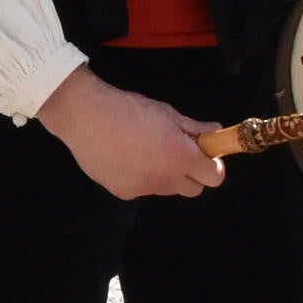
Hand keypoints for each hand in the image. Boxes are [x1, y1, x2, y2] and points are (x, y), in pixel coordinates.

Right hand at [38, 68, 222, 199]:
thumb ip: (194, 127)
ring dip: (164, 175)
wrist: (87, 116)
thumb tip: (215, 131)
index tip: (205, 156)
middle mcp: (166, 179)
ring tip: (143, 151)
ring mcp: (145, 189)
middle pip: (194, 189)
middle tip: (176, 153)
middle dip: (191, 174)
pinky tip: (124, 158)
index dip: (213, 166)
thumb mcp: (167, 113)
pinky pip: (141, 189)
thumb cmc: (129, 109)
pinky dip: (139, 177)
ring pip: (166, 188)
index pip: (215, 177)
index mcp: (181, 157)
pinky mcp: (124, 193)